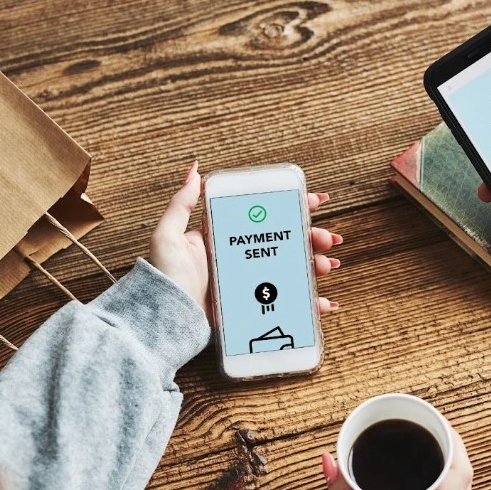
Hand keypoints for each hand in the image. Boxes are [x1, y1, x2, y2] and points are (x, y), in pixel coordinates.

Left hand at [149, 161, 343, 313]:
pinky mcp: (256, 307)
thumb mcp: (168, 235)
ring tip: (324, 266)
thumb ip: (181, 203)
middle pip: (288, 241)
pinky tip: (323, 301)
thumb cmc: (165, 279)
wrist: (166, 319)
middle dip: (313, 237)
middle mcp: (243, 257)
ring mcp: (252, 282)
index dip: (294, 207)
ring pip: (294, 269)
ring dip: (315, 265)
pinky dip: (311, 303)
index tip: (314, 201)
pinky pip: (290, 303)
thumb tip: (195, 170)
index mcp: (228, 237)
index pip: (266, 216)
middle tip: (325, 238)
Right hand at [322, 429, 472, 489]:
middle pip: (464, 476)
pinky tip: (421, 483)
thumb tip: (330, 462)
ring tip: (422, 447)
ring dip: (446, 466)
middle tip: (423, 426)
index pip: (461, 469)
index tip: (432, 418)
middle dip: (447, 445)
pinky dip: (441, 486)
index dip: (452, 436)